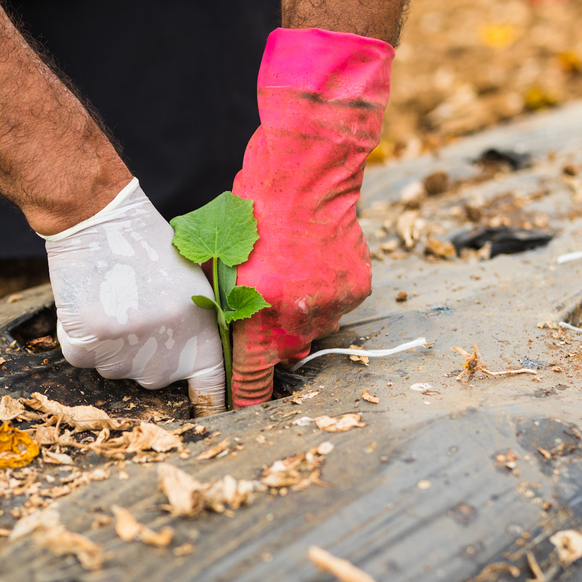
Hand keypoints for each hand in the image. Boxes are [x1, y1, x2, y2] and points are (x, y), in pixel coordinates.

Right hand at [41, 179, 225, 413]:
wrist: (100, 222)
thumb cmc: (149, 249)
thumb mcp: (194, 288)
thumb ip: (196, 330)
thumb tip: (196, 371)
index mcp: (201, 340)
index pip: (210, 391)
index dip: (207, 403)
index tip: (203, 410)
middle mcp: (165, 356)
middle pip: (154, 378)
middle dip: (147, 354)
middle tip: (139, 311)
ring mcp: (125, 356)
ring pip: (114, 368)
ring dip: (111, 345)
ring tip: (114, 300)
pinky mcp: (88, 349)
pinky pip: (83, 357)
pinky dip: (81, 337)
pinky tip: (90, 303)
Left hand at [230, 28, 393, 407]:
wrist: (307, 171)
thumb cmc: (254, 209)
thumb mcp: (224, 260)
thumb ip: (229, 305)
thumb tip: (231, 335)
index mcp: (258, 310)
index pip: (251, 375)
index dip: (246, 397)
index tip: (243, 410)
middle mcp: (298, 314)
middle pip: (285, 355)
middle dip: (272, 342)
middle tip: (264, 305)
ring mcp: (332, 302)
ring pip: (313, 331)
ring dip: (300, 316)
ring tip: (291, 275)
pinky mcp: (357, 287)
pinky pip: (337, 307)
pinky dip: (325, 295)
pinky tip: (314, 264)